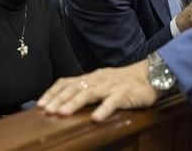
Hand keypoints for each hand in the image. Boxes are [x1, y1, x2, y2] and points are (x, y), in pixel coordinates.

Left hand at [37, 60, 159, 121]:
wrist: (151, 74)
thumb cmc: (125, 82)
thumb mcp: (103, 83)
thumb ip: (88, 90)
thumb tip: (66, 101)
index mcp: (92, 77)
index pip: (67, 82)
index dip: (53, 92)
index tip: (40, 104)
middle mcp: (98, 80)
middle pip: (75, 88)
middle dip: (58, 99)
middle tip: (46, 110)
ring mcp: (111, 86)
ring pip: (90, 93)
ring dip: (74, 103)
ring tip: (62, 113)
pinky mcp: (125, 93)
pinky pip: (113, 101)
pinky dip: (103, 109)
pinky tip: (95, 118)